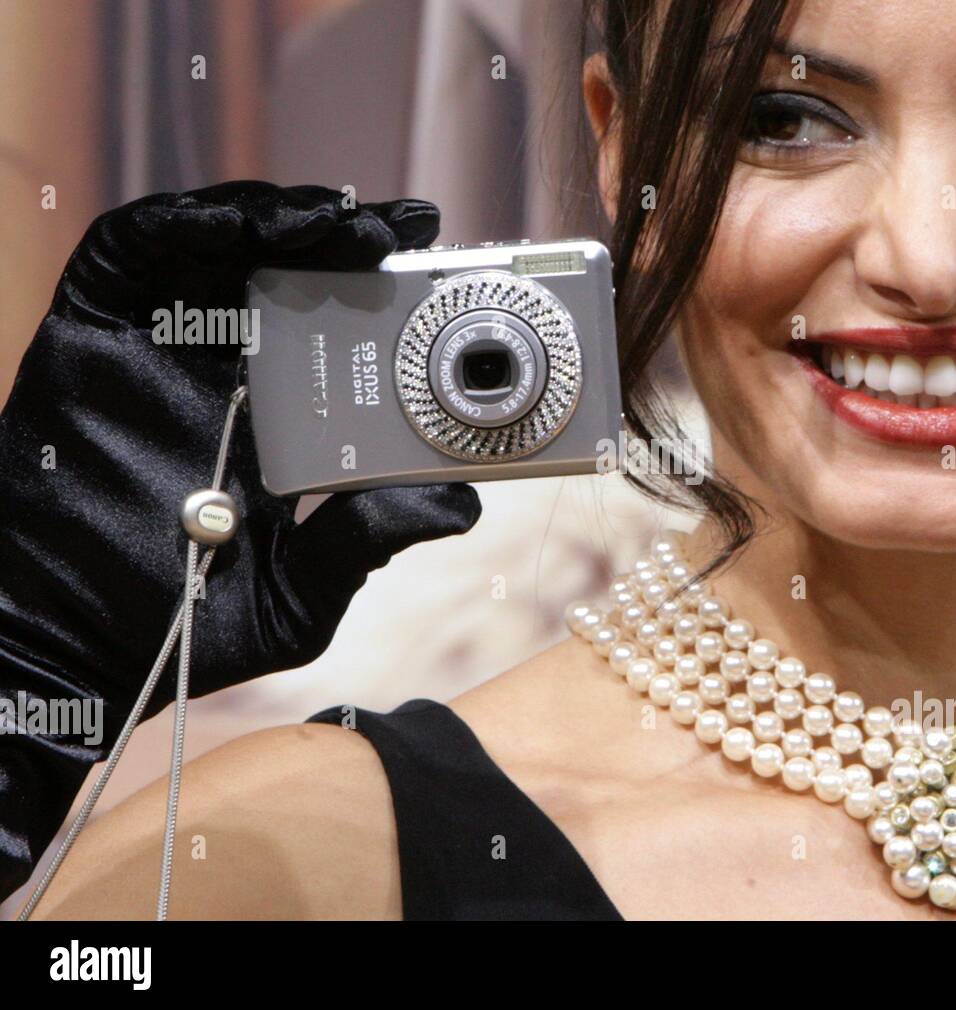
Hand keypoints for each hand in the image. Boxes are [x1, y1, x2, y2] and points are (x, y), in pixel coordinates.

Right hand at [0, 181, 481, 898]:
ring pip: (218, 252)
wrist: (68, 651)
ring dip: (279, 220)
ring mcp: (156, 353)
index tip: (437, 273)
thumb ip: (366, 542)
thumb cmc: (183, 627)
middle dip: (346, 243)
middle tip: (404, 227)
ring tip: (339, 217)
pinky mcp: (91, 337)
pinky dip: (181, 225)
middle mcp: (222, 375)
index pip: (337, 339)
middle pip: (286, 279)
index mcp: (277, 422)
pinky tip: (235, 226)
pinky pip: (129, 256)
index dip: (384, 299)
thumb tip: (462, 506)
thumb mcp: (299, 594)